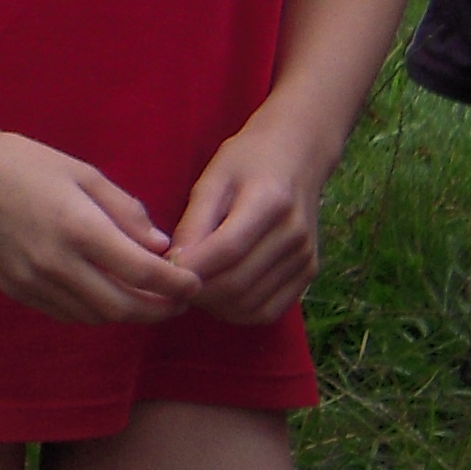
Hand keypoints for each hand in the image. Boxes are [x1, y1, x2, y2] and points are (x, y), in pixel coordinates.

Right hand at [0, 132, 199, 323]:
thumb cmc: (24, 164)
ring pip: (95, 317)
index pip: (144, 272)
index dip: (179, 285)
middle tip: (177, 301)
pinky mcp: (16, 290)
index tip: (194, 284)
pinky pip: (66, 313)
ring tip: (143, 297)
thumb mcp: (83, 173)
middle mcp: (57, 262)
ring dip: (127, 312)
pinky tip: (103, 294)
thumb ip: (126, 211)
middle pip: (123, 308)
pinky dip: (94, 311)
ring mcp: (34, 281)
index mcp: (79, 227)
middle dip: (160, 310)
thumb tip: (159, 246)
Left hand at [164, 116, 330, 325]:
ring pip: (252, 304)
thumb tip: (173, 263)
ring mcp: (306, 257)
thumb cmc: (246, 162)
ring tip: (191, 288)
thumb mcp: (212, 180)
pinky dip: (238, 312)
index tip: (160, 269)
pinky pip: (270, 310)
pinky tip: (217, 296)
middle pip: (238, 283)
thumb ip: (194, 222)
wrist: (296, 157)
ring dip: (214, 305)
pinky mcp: (309, 272)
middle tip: (170, 283)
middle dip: (196, 291)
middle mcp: (294, 235)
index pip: (226, 250)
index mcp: (270, 202)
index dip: (190, 268)